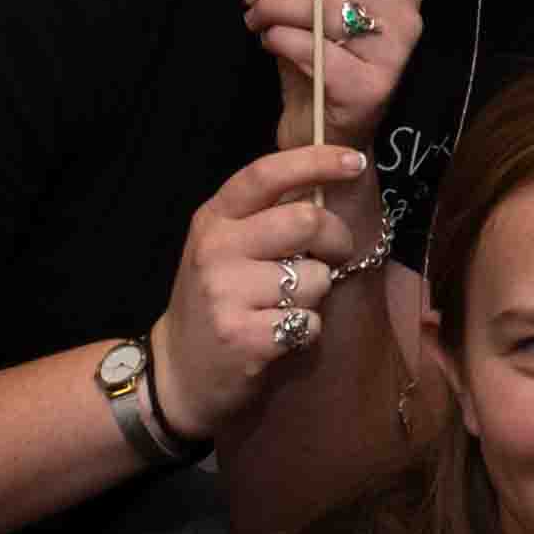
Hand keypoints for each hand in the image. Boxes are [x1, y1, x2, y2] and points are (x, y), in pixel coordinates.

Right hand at [154, 140, 384, 440]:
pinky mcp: (243, 337)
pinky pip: (309, 322)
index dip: (316, 161)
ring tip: (288, 306)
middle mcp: (215, 249)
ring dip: (317, 295)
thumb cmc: (215, 302)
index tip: (354, 161)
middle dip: (337, 238)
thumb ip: (263, 217)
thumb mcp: (223, 247)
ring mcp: (226, 293)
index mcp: (214, 219)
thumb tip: (326, 186)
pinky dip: (308, 331)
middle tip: (335, 256)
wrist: (179, 372)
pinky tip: (281, 336)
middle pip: (305, 221)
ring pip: (314, 278)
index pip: (266, 174)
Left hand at [247, 0, 424, 146]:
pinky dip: (280, 40)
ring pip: (319, 4)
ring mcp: (395, 53)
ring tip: (253, 18)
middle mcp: (408, 14)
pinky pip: (313, 48)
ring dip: (271, 6)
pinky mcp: (372, 88)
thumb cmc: (318, 60)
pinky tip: (269, 43)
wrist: (323, 132)